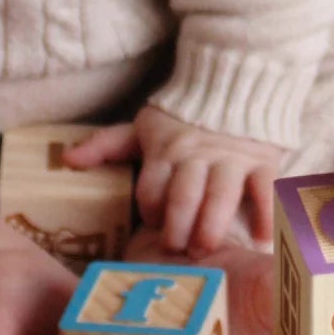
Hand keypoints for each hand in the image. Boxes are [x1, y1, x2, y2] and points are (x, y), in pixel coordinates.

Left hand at [64, 106, 283, 255]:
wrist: (234, 83)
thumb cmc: (183, 116)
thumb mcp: (142, 127)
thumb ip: (107, 145)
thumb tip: (67, 160)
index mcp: (165, 150)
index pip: (152, 188)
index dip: (151, 211)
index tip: (155, 228)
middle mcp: (197, 155)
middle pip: (184, 196)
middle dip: (178, 227)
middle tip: (178, 251)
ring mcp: (232, 159)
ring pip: (221, 196)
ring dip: (212, 226)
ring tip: (207, 248)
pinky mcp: (263, 160)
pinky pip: (264, 189)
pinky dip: (266, 214)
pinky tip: (262, 238)